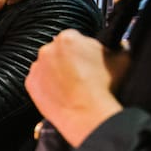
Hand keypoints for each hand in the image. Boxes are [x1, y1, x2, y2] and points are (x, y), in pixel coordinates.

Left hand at [26, 29, 129, 146]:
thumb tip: (119, 47)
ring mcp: (37, 67)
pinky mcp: (30, 84)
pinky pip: (39, 81)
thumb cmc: (103, 87)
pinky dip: (47, 86)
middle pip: (59, 51)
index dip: (84, 50)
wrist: (87, 113)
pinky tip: (61, 94)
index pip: (75, 38)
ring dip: (56, 73)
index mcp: (68, 38)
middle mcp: (48, 50)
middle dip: (68, 60)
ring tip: (72, 87)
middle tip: (81, 74)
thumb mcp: (120, 60)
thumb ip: (117, 48)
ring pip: (47, 66)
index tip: (89, 59)